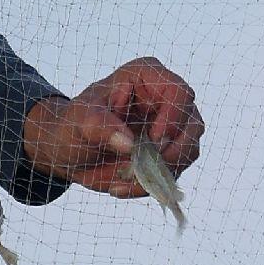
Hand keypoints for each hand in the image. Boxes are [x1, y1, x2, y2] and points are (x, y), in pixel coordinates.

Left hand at [22, 57, 204, 196]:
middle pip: (193, 124)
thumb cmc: (75, 123)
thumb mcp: (79, 120)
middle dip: (172, 152)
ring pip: (188, 151)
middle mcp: (166, 101)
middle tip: (142, 169)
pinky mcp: (168, 155)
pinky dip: (150, 185)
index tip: (154, 139)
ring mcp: (172, 129)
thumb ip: (100, 127)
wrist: (70, 150)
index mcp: (148, 77)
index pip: (179, 92)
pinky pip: (173, 173)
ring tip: (123, 180)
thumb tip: (129, 144)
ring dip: (159, 172)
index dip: (174, 116)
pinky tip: (121, 186)